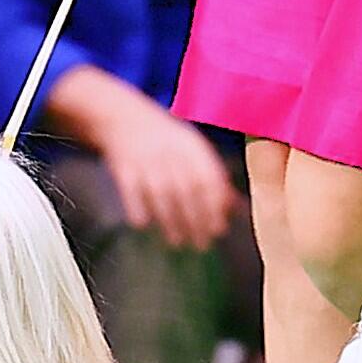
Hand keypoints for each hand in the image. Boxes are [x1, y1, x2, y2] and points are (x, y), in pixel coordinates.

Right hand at [47, 66, 239, 250]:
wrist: (122, 118)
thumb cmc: (166, 142)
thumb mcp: (193, 151)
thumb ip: (214, 178)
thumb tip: (240, 209)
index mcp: (191, 146)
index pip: (208, 178)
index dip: (214, 206)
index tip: (219, 229)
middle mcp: (170, 152)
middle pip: (186, 190)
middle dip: (196, 220)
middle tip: (202, 245)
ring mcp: (145, 159)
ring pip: (161, 195)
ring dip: (170, 221)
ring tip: (177, 242)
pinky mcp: (123, 167)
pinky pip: (132, 193)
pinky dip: (138, 210)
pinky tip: (145, 224)